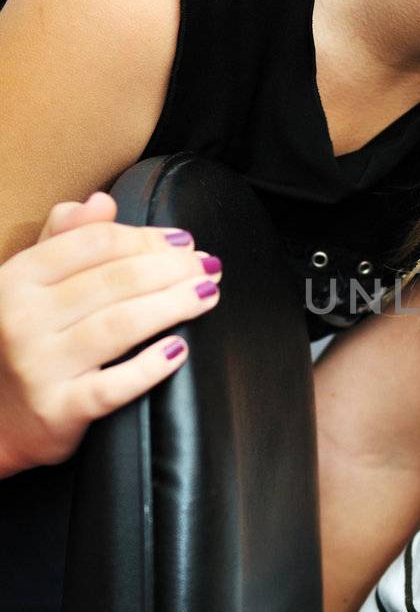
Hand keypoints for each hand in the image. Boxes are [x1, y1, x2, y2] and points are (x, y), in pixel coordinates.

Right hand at [0, 192, 221, 476]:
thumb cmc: (20, 340)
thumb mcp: (27, 285)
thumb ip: (64, 239)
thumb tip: (103, 201)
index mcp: (18, 279)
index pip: (95, 243)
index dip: (147, 238)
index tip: (185, 241)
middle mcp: (24, 319)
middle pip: (115, 281)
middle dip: (171, 269)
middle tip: (208, 267)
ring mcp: (40, 366)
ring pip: (120, 325)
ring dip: (172, 305)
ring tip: (207, 295)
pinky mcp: (59, 410)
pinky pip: (113, 386)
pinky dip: (150, 366)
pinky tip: (179, 350)